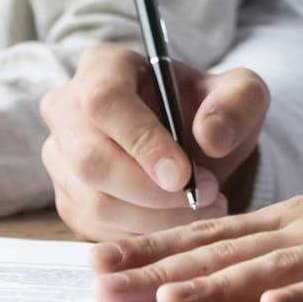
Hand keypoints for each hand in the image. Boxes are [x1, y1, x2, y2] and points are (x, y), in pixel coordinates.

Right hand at [40, 44, 269, 239]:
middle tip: (205, 195)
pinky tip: (176, 222)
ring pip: (94, 200)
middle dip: (152, 191)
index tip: (183, 176)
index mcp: (104, 65)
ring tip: (202, 209)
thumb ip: (237, 105)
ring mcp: (61, 155)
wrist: (195, 143)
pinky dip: (141, 236)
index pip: (105, 102)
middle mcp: (68, 106)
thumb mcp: (242, 95)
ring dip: (153, 219)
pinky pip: (95, 229)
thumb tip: (211, 136)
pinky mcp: (68, 197)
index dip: (141, 142)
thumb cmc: (211, 110)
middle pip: (91, 158)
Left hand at [92, 165, 302, 301]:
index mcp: (295, 218)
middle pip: (225, 250)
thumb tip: (217, 269)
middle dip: (159, 269)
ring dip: (218, 287)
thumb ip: (281, 246)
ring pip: (274, 268)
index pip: (210, 234)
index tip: (97, 262)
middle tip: (101, 286)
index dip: (152, 248)